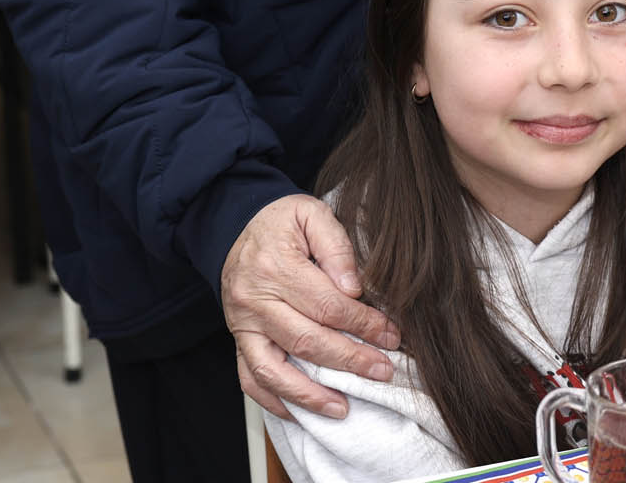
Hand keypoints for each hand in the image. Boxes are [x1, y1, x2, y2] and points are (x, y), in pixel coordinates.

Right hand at [221, 194, 401, 420]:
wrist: (235, 224)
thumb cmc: (281, 221)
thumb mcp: (311, 214)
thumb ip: (336, 246)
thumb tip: (354, 287)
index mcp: (276, 267)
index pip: (327, 305)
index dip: (363, 324)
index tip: (391, 334)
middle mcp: (255, 301)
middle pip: (306, 341)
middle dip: (349, 360)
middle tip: (383, 370)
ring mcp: (243, 326)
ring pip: (273, 371)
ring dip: (310, 395)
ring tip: (344, 407)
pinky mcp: (239, 340)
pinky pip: (250, 379)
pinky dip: (275, 401)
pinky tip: (303, 411)